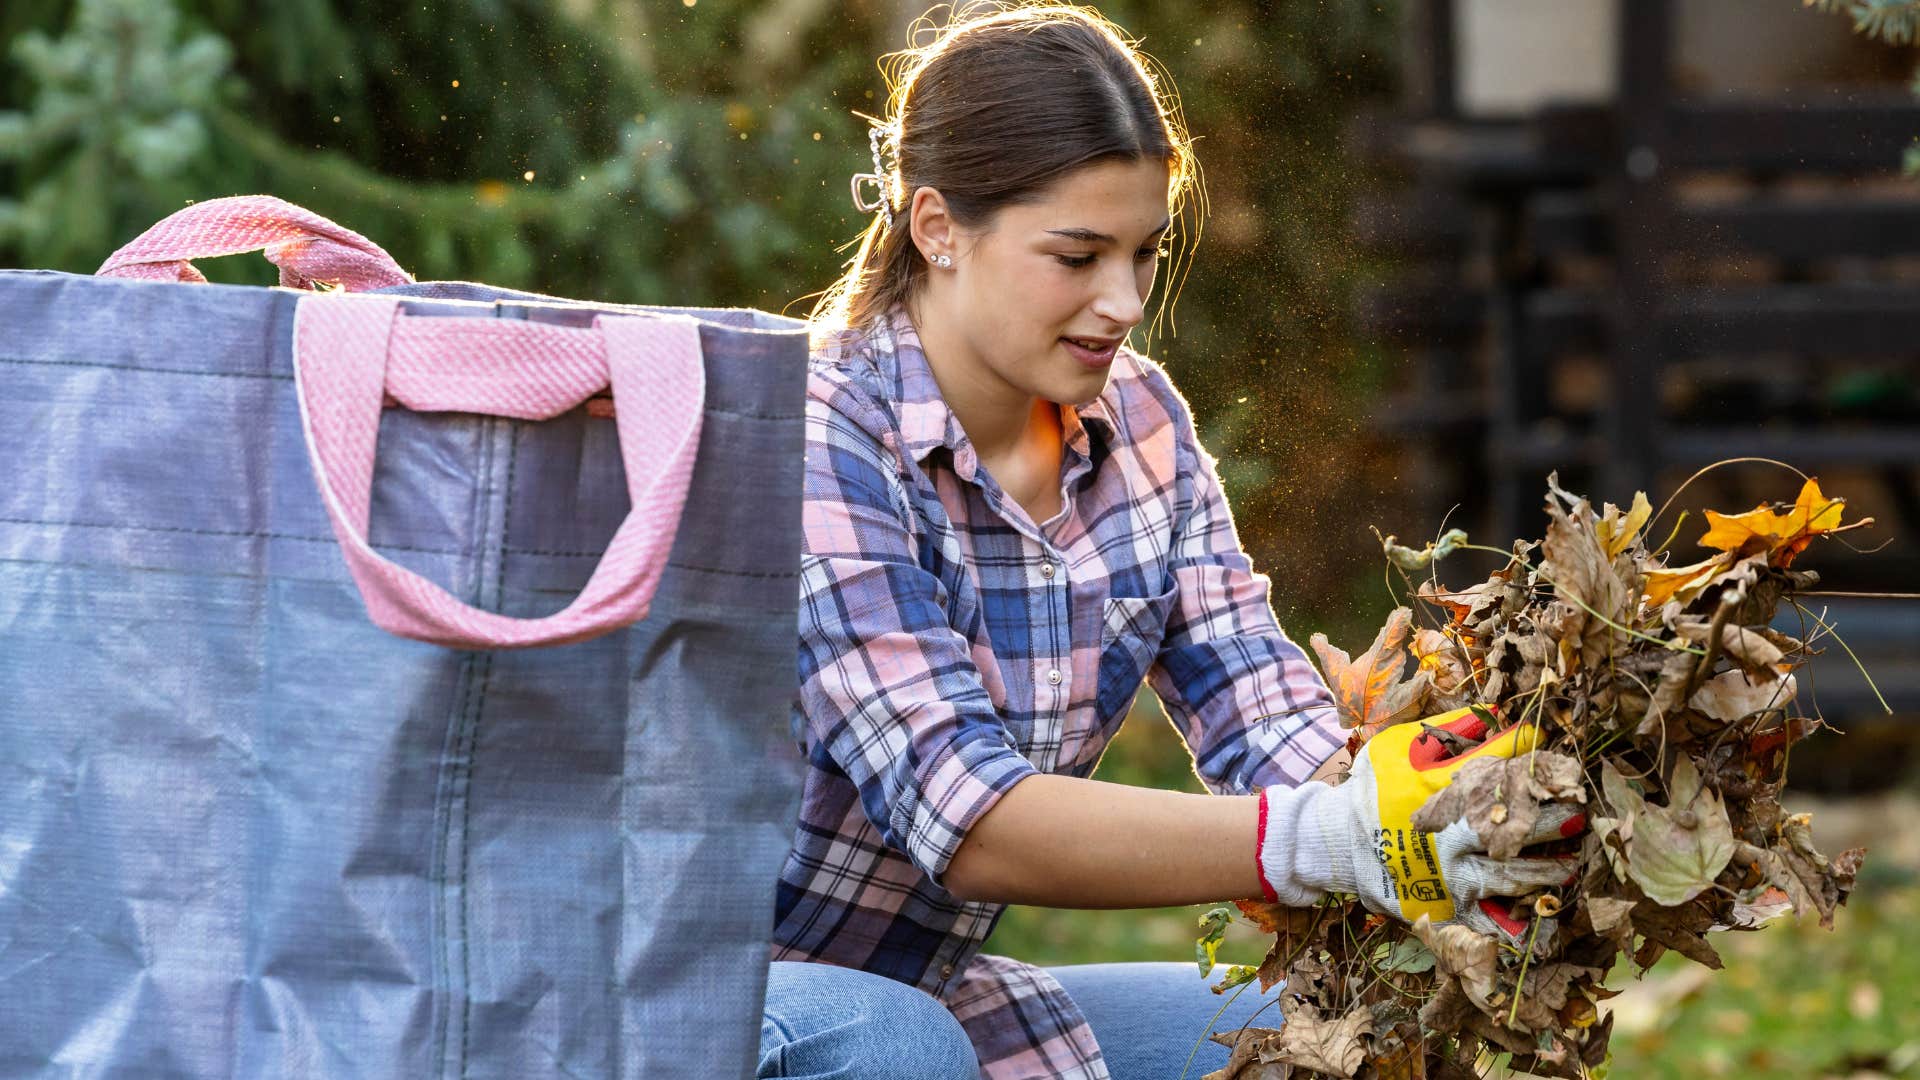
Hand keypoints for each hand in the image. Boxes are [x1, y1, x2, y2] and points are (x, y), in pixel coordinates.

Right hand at [1255, 705, 1581, 942]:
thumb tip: (1503, 721)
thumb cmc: (1374, 790)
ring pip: (1509, 877)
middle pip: (1513, 827)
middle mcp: (1452, 834)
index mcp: (1442, 791)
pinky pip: (1488, 918)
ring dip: (1545, 870)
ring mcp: (1450, 873)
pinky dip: (1516, 921)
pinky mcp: (1445, 904)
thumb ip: (1451, 733)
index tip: (1560, 761)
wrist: (1338, 842)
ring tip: (1572, 865)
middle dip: (1551, 820)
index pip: (1499, 773)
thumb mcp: (1401, 747)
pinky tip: (1542, 913)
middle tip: (1580, 812)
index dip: (1534, 766)